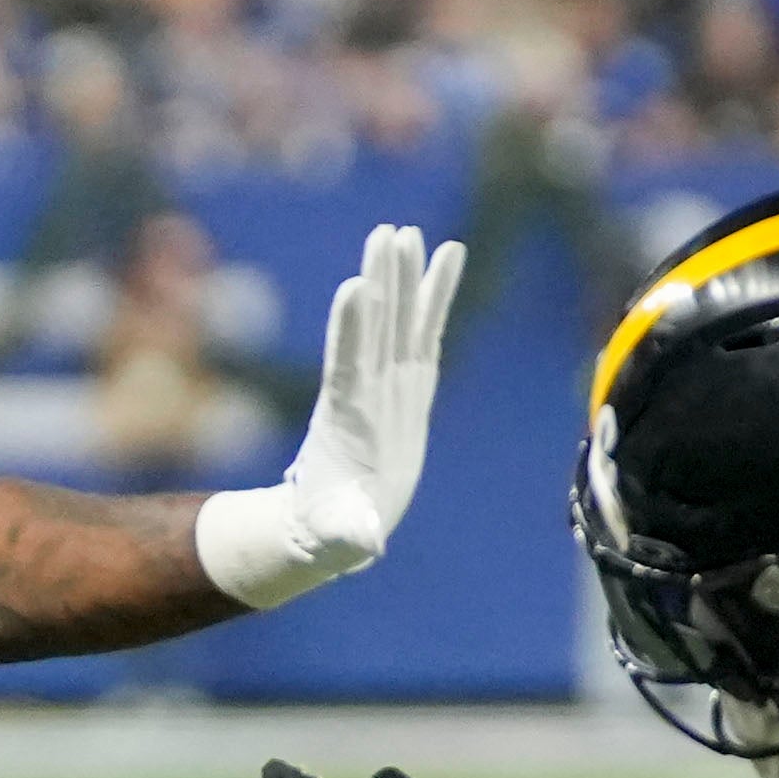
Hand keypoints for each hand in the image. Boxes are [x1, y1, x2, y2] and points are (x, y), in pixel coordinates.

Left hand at [191, 224, 467, 609]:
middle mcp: (369, 394)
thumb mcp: (340, 536)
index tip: (353, 289)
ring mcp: (389, 385)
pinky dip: (435, 298)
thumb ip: (351, 534)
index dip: (350, 332)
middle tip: (386, 236)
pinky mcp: (409, 385)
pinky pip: (425, 333)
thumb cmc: (333, 531)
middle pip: (376, 330)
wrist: (331, 522)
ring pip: (398, 322)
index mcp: (349, 424)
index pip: (347, 369)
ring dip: (405, 278)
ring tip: (408, 233)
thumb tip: (365, 545)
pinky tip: (447, 256)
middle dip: (382, 284)